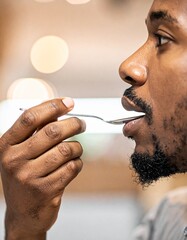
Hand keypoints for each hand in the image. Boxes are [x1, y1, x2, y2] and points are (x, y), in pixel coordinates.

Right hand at [0, 98, 85, 239]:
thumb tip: (59, 112)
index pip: (31, 117)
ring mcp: (29, 177)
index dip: (52, 106)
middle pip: (52, 132)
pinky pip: (72, 167)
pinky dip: (77, 163)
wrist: (23, 213)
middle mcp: (14, 160)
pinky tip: (73, 164)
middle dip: (73, 124)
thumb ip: (36, 132)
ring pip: (65, 150)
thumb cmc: (25, 175)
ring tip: (75, 149)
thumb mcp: (21, 153)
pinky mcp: (46, 191)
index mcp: (6, 145)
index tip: (69, 102)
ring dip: (76, 147)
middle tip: (82, 124)